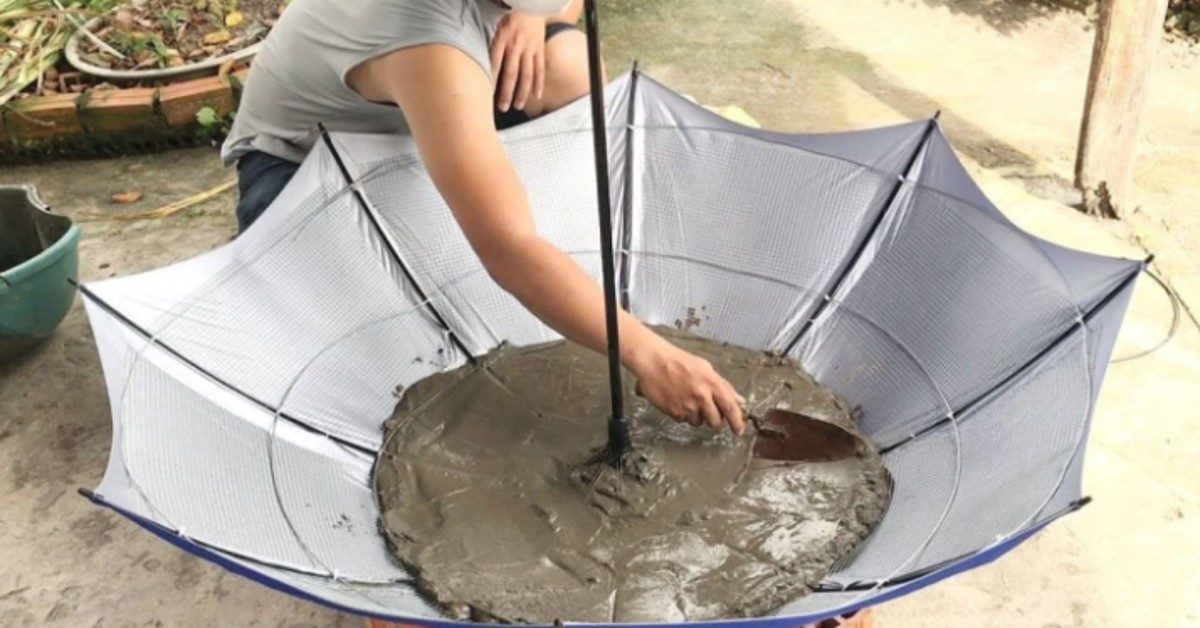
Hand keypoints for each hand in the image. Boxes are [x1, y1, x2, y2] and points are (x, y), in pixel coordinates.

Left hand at [490, 11, 546, 112]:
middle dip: (506, 92)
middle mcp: (516, 45)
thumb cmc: (509, 15)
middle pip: (511, 73)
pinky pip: (540, 68)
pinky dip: (539, 82)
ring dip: (522, 92)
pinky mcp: (539, 49)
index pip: (495, 63)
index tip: (487, 95)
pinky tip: (536, 95)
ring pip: (527, 74)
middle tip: (502, 108)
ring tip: (518, 106)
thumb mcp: (495, 24)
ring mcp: (530, 48)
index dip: (491, 80)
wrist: (531, 3)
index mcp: (503, 38)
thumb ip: (489, 42)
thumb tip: (478, 60)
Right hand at [630, 341, 747, 435]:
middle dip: (714, 420)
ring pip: (698, 422)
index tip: (739, 430)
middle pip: (716, 421)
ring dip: (696, 416)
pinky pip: (683, 420)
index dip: (737, 422)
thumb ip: (724, 386)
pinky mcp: (674, 412)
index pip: (731, 407)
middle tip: (708, 411)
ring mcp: (688, 406)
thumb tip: (739, 401)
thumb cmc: (679, 361)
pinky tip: (677, 400)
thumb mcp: (706, 368)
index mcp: (712, 383)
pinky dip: (682, 414)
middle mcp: (702, 396)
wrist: (654, 361)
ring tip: (687, 399)